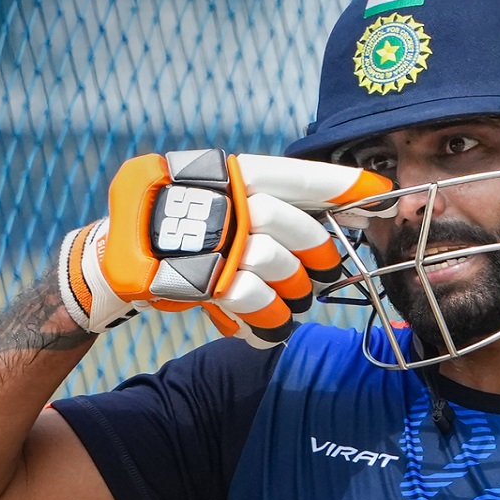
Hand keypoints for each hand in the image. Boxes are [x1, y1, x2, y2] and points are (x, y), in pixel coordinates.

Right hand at [59, 149, 394, 345]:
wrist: (119, 259)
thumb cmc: (186, 231)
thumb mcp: (225, 206)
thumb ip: (274, 206)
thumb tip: (343, 218)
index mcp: (231, 174)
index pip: (294, 175)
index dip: (338, 185)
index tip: (379, 196)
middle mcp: (221, 200)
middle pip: (288, 223)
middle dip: (315, 251)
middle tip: (324, 270)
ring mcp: (209, 238)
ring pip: (276, 265)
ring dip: (289, 291)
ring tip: (284, 301)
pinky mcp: (199, 277)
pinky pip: (255, 299)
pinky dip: (268, 317)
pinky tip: (265, 324)